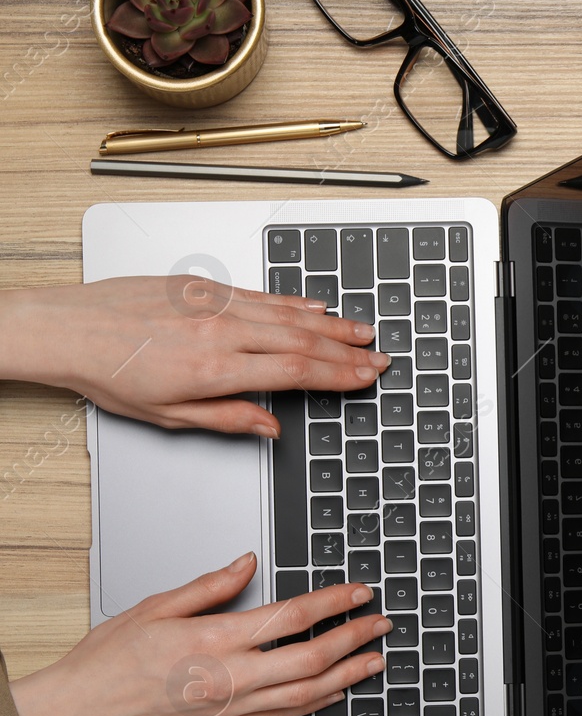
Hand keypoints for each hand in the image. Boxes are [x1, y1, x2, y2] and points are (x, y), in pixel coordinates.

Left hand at [0, 276, 388, 435]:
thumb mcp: (168, 415)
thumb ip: (227, 419)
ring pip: (288, 314)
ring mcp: (215, 304)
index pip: (296, 373)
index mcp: (216, 369)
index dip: (339, 376)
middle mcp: (221, 331)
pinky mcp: (205, 288)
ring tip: (362, 331)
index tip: (365, 378)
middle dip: (348, 351)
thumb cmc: (108, 372)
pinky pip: (262, 295)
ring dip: (331, 325)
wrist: (67, 328)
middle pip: (302, 341)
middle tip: (379, 358)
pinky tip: (316, 307)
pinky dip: (295, 302)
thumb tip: (269, 427)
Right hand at [10, 553, 388, 715]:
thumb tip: (248, 563)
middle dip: (355, 639)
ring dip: (347, 676)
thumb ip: (210, 585)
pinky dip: (316, 704)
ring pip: (307, 694)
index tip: (360, 594)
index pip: (292, 616)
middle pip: (312, 658)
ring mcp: (230, 709)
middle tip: (381, 625)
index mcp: (214, 640)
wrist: (74, 715)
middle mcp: (229, 678)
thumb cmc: (106, 663)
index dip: (334, 603)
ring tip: (375, 661)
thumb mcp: (155, 607)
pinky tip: (334, 693)